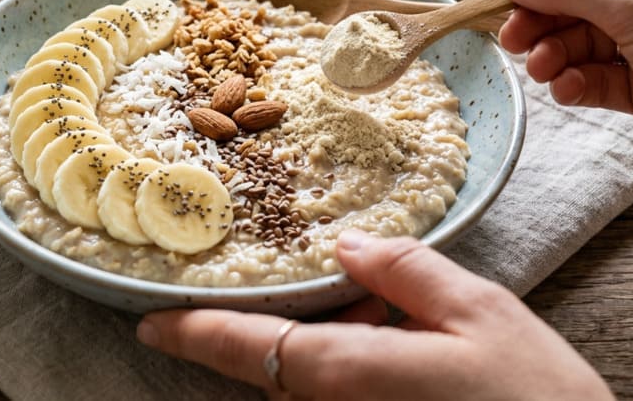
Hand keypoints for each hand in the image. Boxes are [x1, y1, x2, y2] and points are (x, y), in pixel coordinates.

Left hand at [138, 230, 611, 400]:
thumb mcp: (483, 313)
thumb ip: (406, 272)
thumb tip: (346, 246)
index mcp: (350, 376)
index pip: (247, 347)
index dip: (193, 332)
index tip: (149, 322)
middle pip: (279, 370)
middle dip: (296, 327)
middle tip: (362, 297)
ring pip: (312, 389)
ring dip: (333, 351)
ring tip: (401, 324)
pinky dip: (356, 374)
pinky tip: (411, 355)